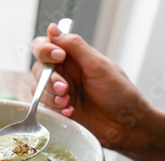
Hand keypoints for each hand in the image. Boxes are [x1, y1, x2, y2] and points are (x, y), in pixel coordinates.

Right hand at [31, 23, 164, 160]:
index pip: (45, 47)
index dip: (45, 50)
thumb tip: (52, 29)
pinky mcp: (57, 111)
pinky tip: (71, 112)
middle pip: (38, 69)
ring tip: (69, 103)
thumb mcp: (99, 66)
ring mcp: (59, 93)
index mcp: (74, 59)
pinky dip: (55, 110)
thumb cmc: (120, 95)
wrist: (126, 126)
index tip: (58, 57)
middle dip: (49, 79)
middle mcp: (64, 74)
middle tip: (65, 89)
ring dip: (51, 96)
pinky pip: (44, 107)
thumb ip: (75, 47)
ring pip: (37, 89)